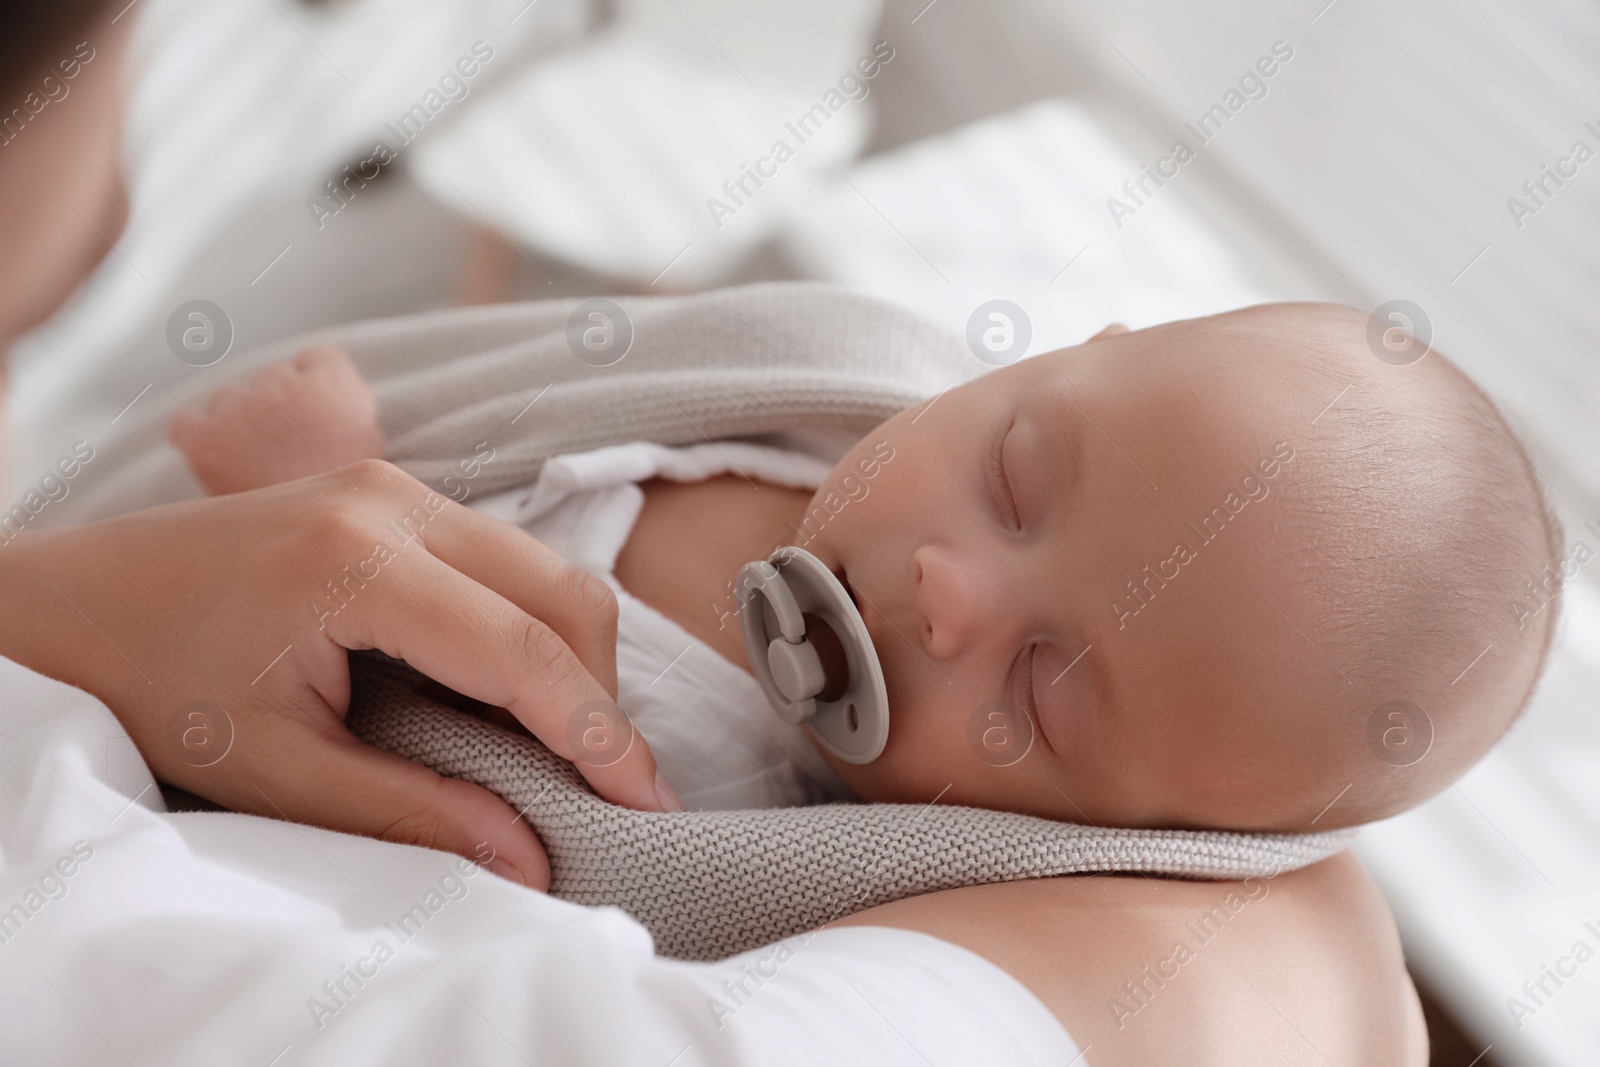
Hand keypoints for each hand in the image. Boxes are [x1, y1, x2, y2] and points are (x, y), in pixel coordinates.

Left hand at [0, 461, 679, 887]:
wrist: (74, 600)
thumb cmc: (153, 683)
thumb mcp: (273, 770)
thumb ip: (407, 812)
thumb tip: (529, 856)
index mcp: (354, 563)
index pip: (522, 650)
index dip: (599, 734)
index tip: (648, 804)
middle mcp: (391, 500)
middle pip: (563, 592)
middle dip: (602, 697)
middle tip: (609, 786)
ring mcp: (396, 483)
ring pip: (547, 566)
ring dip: (574, 658)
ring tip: (565, 746)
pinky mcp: (396, 490)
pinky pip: (507, 553)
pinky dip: (534, 623)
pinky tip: (512, 688)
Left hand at [167, 345, 384, 494]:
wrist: (320, 551)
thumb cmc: (350, 509)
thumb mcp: (373, 449)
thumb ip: (351, 409)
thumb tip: (322, 389)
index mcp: (336, 386)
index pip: (316, 360)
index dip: (315, 388)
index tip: (317, 421)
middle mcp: (287, 388)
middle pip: (270, 380)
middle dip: (275, 411)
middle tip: (288, 457)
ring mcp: (243, 411)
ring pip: (227, 401)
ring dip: (237, 426)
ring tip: (259, 471)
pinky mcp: (206, 439)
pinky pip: (185, 423)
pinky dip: (194, 439)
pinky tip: (216, 463)